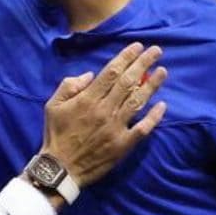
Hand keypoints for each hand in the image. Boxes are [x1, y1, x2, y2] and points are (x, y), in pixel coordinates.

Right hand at [40, 43, 167, 187]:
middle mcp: (104, 110)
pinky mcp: (123, 144)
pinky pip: (143, 128)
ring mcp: (116, 127)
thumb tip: (91, 74)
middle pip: (128, 82)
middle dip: (144, 63)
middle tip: (156, 50)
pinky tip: (162, 105)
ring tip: (163, 71)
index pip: (111, 72)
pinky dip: (154, 117)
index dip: (126, 57)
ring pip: (138, 101)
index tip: (138, 46)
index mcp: (87, 99)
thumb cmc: (56, 134)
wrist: (60, 168)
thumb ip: (69, 86)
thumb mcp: (52, 105)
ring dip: (152, 85)